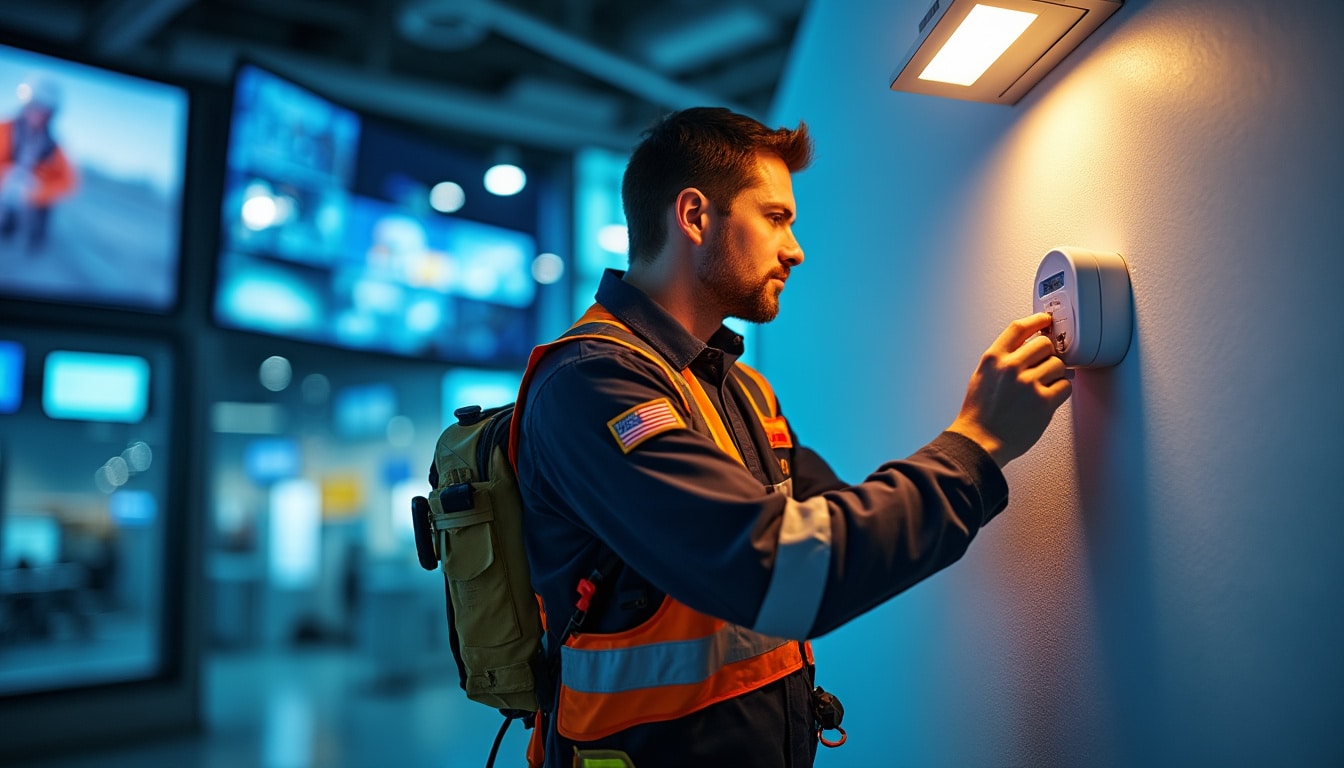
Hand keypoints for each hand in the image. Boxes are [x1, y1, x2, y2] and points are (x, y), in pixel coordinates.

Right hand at [947, 312, 1071, 466]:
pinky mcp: (1043, 402)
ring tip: (1043, 386)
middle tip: (1045, 365)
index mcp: (993, 359)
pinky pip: (1065, 386)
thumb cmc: (979, 413)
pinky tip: (1049, 397)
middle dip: (1048, 354)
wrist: (979, 441)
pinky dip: (1061, 391)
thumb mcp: (982, 376)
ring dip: (1055, 374)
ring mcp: (1028, 384)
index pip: (1019, 328)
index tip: (1046, 321)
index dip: (1037, 321)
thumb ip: (1002, 359)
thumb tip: (1026, 348)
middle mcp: (1010, 367)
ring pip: (1058, 364)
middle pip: (1044, 344)